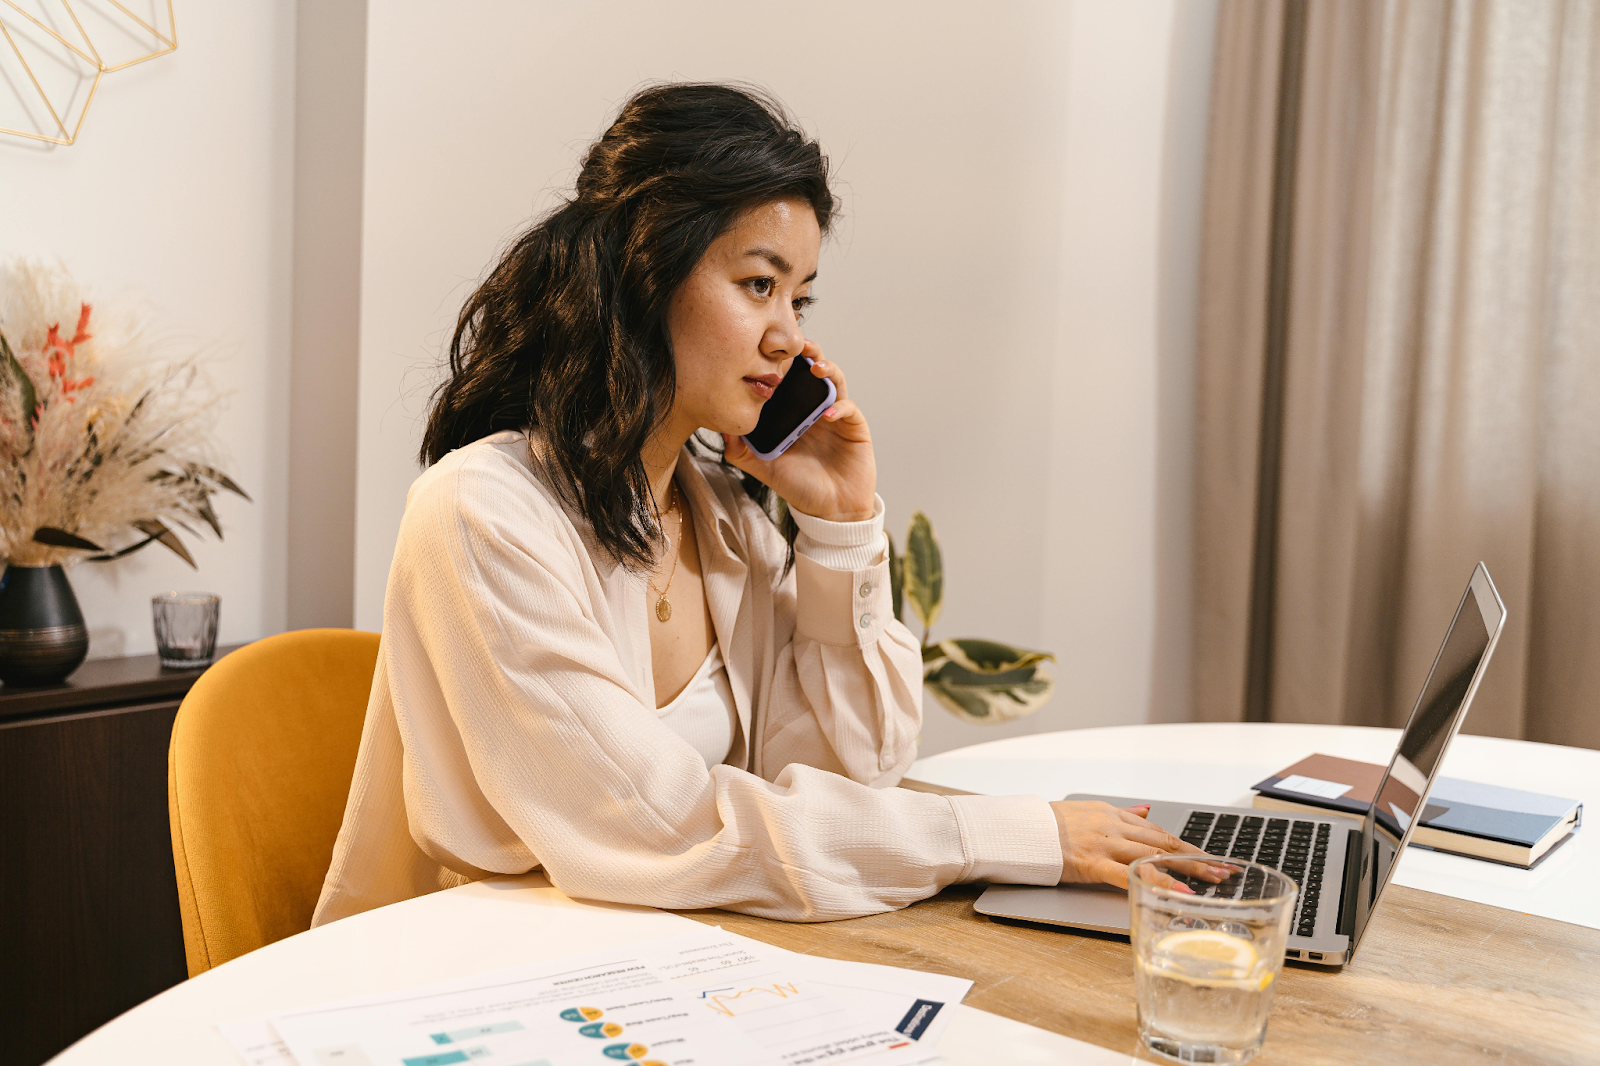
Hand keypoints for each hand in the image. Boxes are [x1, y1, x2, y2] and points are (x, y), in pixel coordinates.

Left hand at [721, 341, 875, 521]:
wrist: (830, 511)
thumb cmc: (800, 487)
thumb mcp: (765, 469)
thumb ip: (742, 452)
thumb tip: (722, 429)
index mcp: (794, 414)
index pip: (789, 379)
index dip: (783, 362)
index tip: (770, 348)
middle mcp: (815, 409)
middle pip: (813, 371)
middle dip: (809, 352)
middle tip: (799, 342)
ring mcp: (836, 416)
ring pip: (835, 380)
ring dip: (827, 369)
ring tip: (815, 368)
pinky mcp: (854, 426)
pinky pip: (848, 408)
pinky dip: (838, 407)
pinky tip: (825, 415)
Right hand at [1050, 800, 1230, 891]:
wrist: (1018, 828)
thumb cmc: (1047, 823)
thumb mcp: (1087, 810)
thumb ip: (1121, 813)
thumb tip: (1147, 810)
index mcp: (1112, 815)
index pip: (1158, 831)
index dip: (1187, 845)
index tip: (1210, 856)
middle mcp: (1113, 826)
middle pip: (1164, 842)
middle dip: (1197, 857)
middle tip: (1224, 870)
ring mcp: (1104, 843)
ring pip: (1155, 855)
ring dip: (1188, 869)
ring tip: (1213, 882)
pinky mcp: (1093, 862)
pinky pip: (1132, 874)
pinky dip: (1159, 883)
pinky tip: (1178, 893)